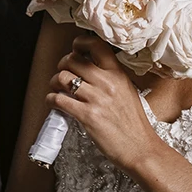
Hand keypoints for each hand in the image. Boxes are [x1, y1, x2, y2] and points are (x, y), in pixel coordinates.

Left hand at [48, 34, 161, 174]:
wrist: (140, 148)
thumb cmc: (135, 126)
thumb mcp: (128, 93)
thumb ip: (111, 80)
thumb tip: (90, 73)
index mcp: (118, 74)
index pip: (96, 46)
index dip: (80, 43)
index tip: (75, 49)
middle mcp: (107, 82)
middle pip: (73, 60)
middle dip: (62, 65)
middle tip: (62, 73)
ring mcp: (96, 99)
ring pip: (62, 78)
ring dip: (54, 83)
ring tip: (57, 90)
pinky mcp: (87, 116)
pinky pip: (59, 100)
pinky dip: (51, 100)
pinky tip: (55, 103)